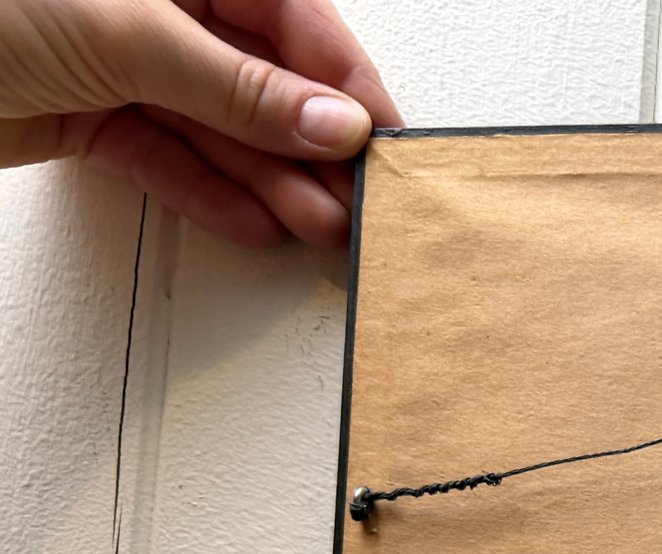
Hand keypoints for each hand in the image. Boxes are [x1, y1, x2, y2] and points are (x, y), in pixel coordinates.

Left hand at [0, 0, 399, 246]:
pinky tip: (256, 223)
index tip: (384, 139)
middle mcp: (151, 2)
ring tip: (318, 227)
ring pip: (218, 125)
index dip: (344, 80)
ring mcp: (115, 58)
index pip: (293, 14)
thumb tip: (327, 118)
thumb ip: (237, 84)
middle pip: (260, 76)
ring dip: (272, 182)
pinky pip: (165, 156)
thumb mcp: (127, 30)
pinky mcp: (81, 112)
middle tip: (357, 199)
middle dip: (311, 143)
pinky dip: (208, 194)